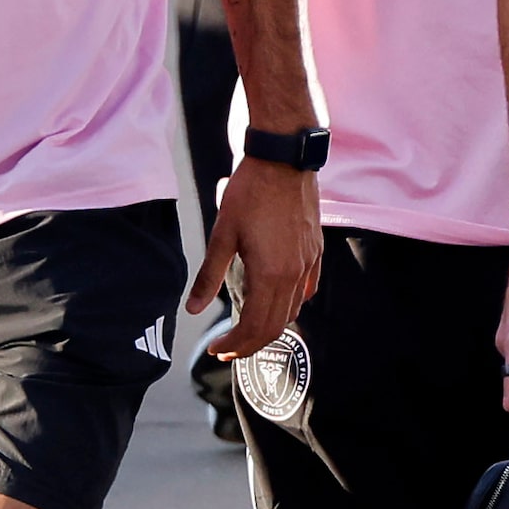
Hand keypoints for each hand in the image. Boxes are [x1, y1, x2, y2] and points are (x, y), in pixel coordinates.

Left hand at [187, 157, 321, 356]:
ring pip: (293, 310)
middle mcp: (294, 274)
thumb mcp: (222, 234)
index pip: (254, 327)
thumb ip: (209, 275)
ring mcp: (308, 263)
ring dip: (271, 326)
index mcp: (270, 274)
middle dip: (251, 343)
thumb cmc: (250, 192)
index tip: (218, 349)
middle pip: (276, 326)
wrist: (283, 160)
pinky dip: (291, 304)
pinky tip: (278, 301)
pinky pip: (307, 289)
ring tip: (248, 328)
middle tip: (228, 348)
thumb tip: (193, 309)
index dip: (236, 345)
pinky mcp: (315, 250)